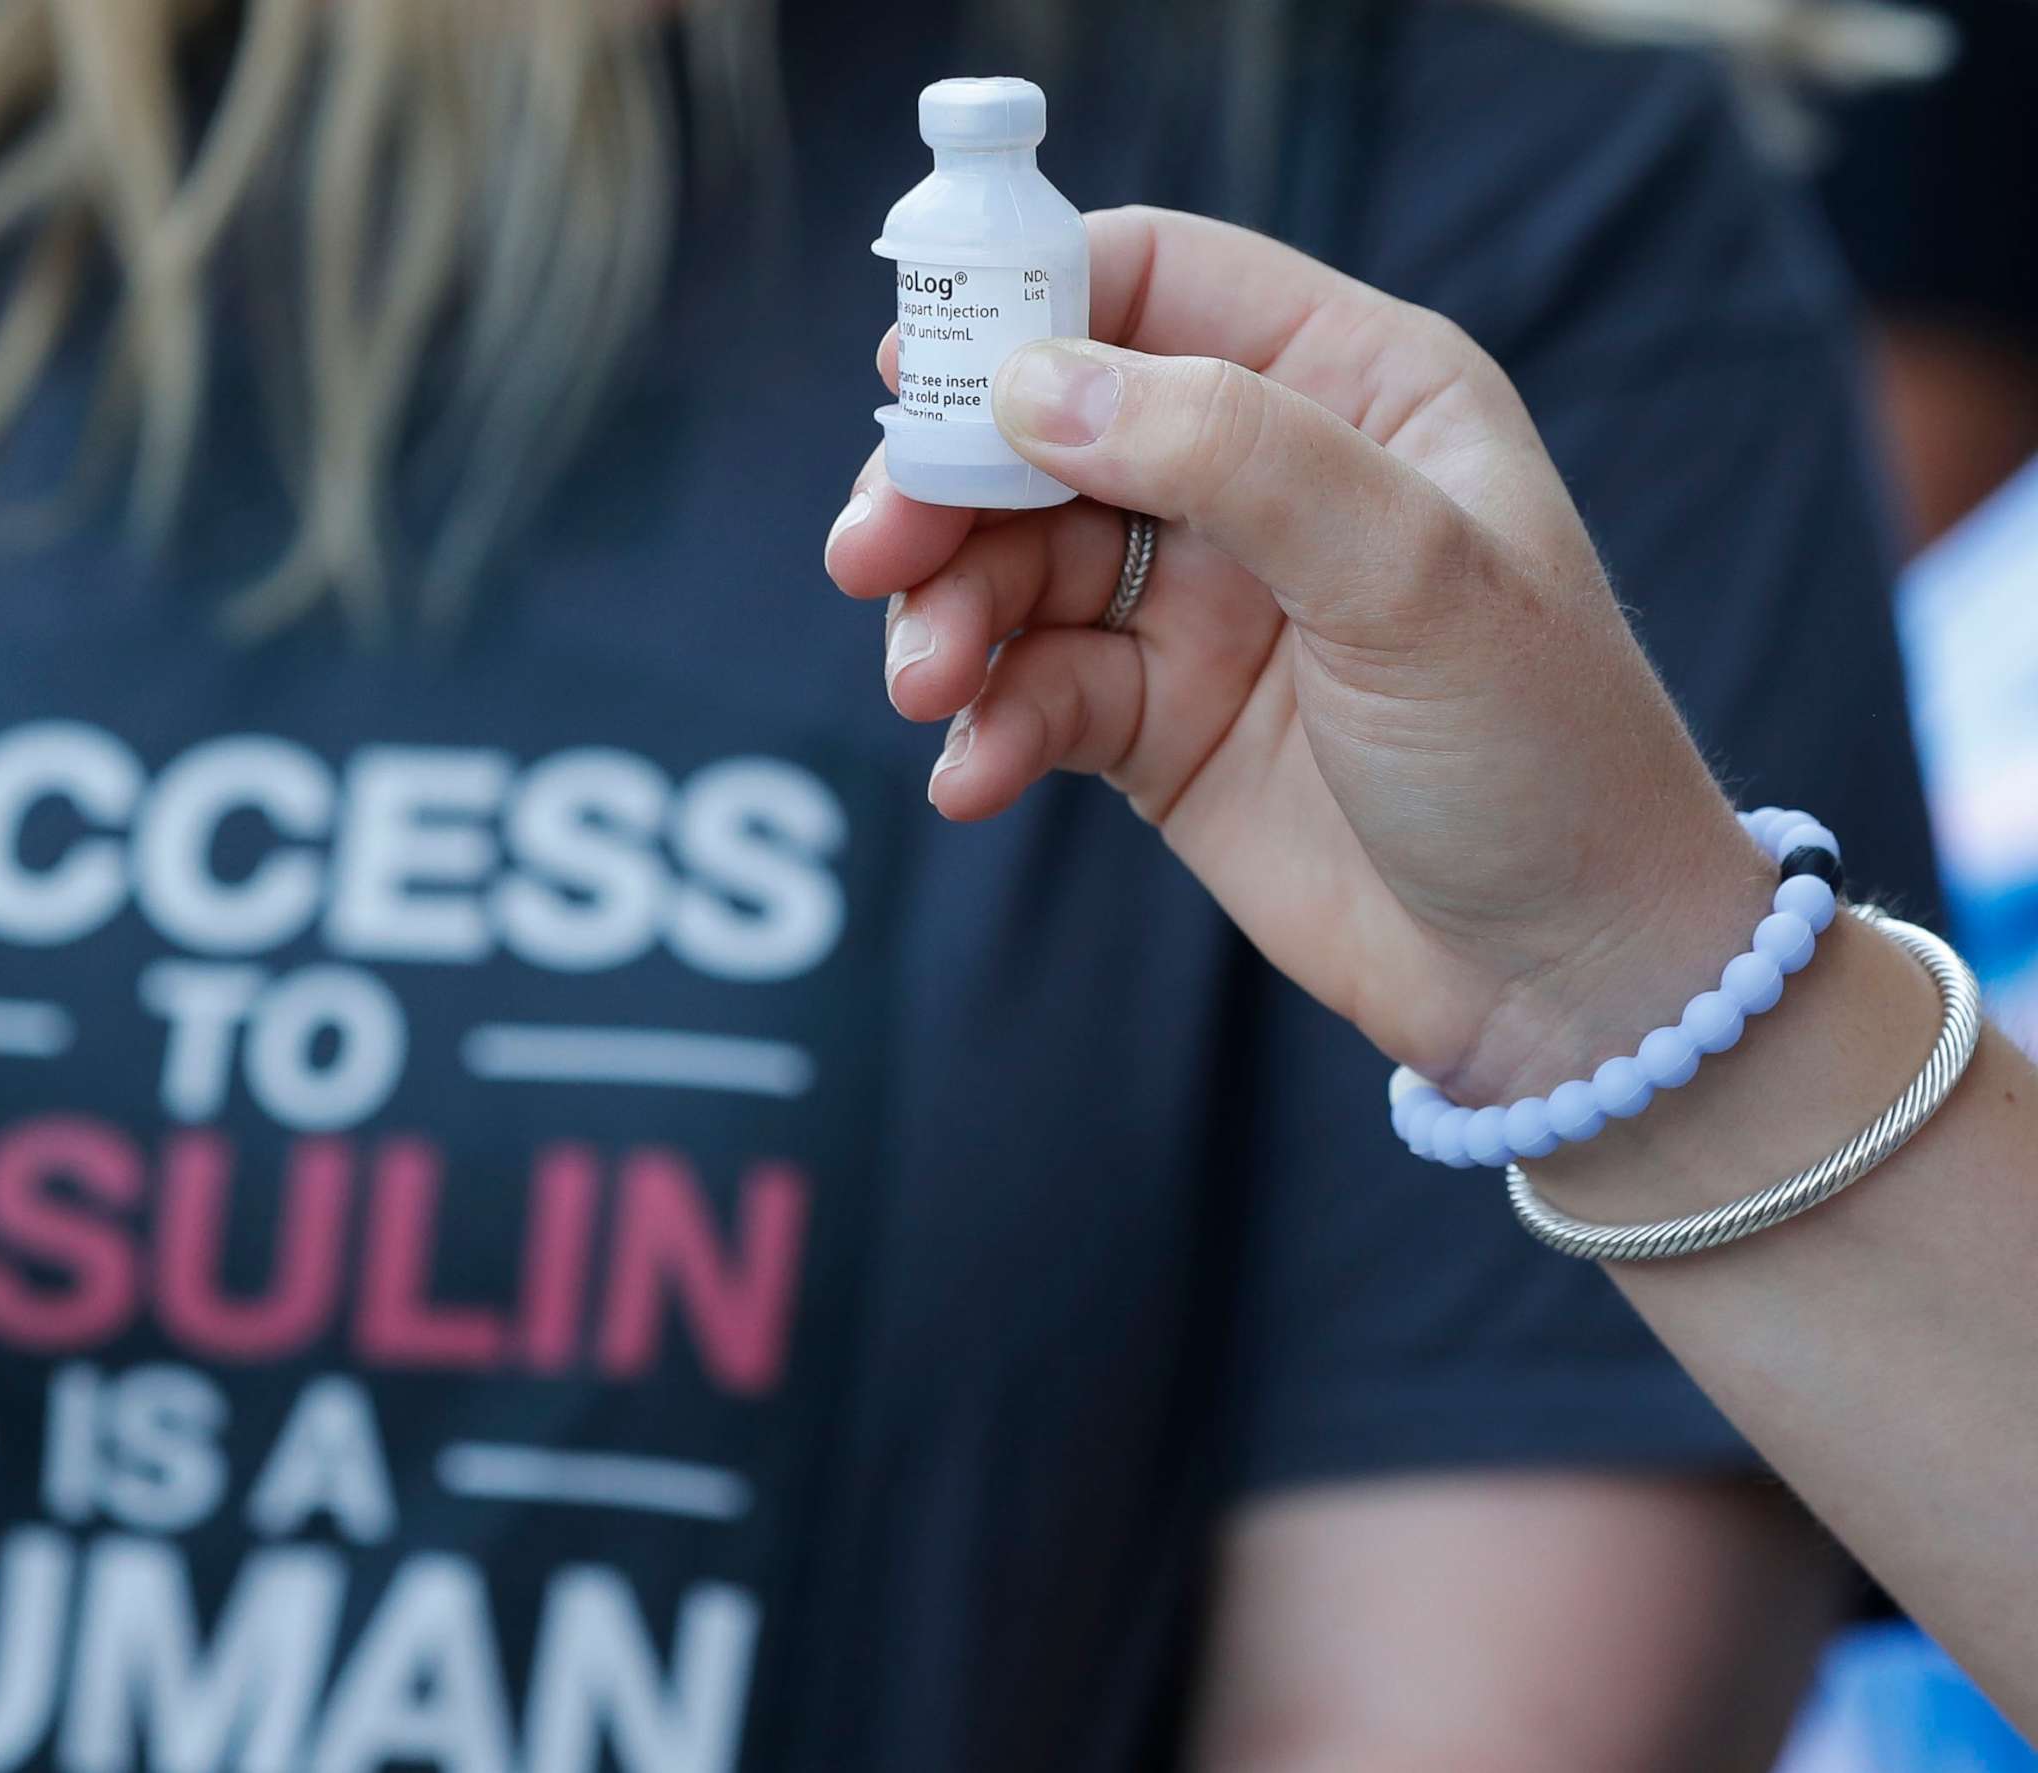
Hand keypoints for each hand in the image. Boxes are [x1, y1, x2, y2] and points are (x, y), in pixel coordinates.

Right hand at [826, 207, 1773, 1103]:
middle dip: (947, 485)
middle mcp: (1263, 477)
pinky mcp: (1157, 723)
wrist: (1565, 981)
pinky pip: (1032, 691)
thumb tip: (1032, 386)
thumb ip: (1228, 452)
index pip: (1151, 283)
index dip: (1022, 306)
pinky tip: (973, 774)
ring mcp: (1202, 603)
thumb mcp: (1409, 574)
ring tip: (927, 688)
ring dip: (949, 617)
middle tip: (872, 554)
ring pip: (1016, 564)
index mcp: (1350, 387)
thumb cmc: (1543, 753)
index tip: (914, 372)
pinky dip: (987, 726)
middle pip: (1046, 426)